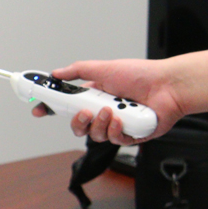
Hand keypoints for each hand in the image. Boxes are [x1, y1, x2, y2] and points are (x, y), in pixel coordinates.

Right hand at [30, 58, 184, 144]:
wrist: (168, 86)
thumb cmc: (141, 75)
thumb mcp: (104, 68)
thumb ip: (77, 71)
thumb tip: (56, 73)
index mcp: (95, 96)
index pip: (67, 106)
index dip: (52, 109)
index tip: (39, 110)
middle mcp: (104, 112)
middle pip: (79, 125)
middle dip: (78, 121)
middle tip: (84, 112)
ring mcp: (117, 125)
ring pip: (95, 135)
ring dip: (100, 123)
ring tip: (111, 111)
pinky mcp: (130, 136)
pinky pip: (114, 140)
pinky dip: (116, 129)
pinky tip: (122, 118)